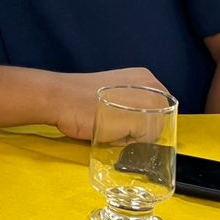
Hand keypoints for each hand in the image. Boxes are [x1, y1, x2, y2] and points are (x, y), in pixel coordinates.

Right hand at [48, 67, 165, 140]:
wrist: (60, 97)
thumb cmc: (78, 96)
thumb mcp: (112, 90)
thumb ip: (131, 100)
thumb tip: (138, 119)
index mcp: (145, 77)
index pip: (157, 108)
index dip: (139, 118)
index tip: (120, 115)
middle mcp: (153, 86)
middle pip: (159, 121)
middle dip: (139, 127)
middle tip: (113, 120)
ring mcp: (150, 103)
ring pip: (152, 133)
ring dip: (132, 135)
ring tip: (109, 123)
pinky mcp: (143, 121)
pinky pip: (142, 143)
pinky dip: (126, 142)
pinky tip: (109, 129)